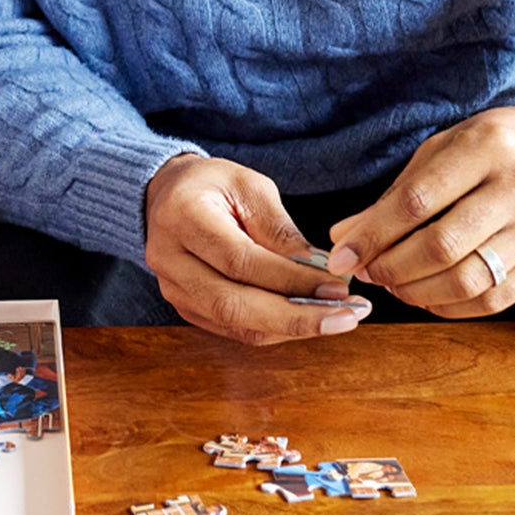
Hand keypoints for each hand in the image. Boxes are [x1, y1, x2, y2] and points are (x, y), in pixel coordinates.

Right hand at [144, 154, 371, 344]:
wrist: (167, 196)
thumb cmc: (212, 185)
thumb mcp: (249, 186)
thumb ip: (280, 229)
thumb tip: (318, 271)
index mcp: (182, 217)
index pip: (240, 260)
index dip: (290, 279)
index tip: (338, 287)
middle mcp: (168, 258)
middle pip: (232, 304)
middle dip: (295, 317)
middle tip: (346, 316)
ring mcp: (172, 287)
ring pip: (234, 324)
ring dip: (290, 327)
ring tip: (337, 319)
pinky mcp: (184, 306)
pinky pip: (232, 329)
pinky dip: (274, 328)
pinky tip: (307, 319)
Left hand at [328, 105, 514, 315]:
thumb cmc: (493, 147)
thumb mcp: (442, 150)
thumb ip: (395, 194)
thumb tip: (344, 238)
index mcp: (486, 147)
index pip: (417, 203)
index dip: (373, 235)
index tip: (341, 256)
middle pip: (442, 246)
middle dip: (391, 267)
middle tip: (366, 272)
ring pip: (468, 279)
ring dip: (417, 291)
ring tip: (392, 284)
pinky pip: (494, 299)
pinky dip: (450, 305)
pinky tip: (426, 295)